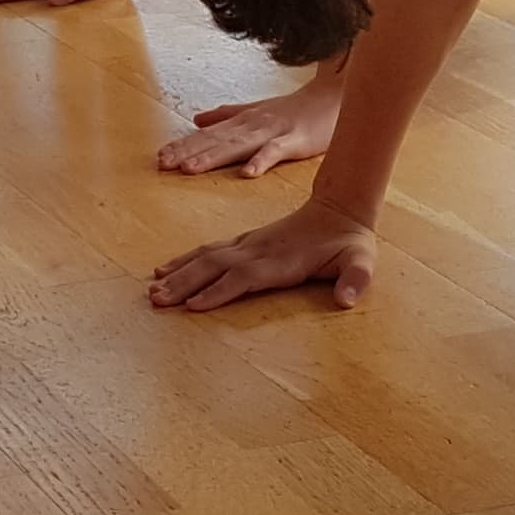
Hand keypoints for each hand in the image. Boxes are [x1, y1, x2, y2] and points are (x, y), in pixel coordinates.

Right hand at [148, 199, 377, 312]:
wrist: (340, 208)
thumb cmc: (349, 241)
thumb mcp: (361, 260)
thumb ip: (355, 279)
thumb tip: (347, 299)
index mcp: (282, 259)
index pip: (245, 277)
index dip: (219, 291)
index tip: (193, 306)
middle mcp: (258, 250)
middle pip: (216, 266)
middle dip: (186, 284)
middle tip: (157, 300)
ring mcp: (248, 243)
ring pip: (207, 257)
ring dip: (180, 273)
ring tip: (153, 289)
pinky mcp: (244, 241)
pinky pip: (208, 250)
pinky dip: (185, 260)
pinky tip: (165, 269)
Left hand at [156, 73, 340, 177]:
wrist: (334, 98)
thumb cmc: (295, 110)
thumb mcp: (256, 110)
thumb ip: (227, 115)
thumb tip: (196, 119)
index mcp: (242, 122)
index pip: (207, 135)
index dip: (183, 145)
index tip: (159, 158)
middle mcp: (252, 125)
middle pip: (216, 140)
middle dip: (188, 152)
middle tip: (163, 164)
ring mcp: (274, 132)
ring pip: (238, 145)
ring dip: (213, 157)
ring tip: (189, 169)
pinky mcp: (296, 141)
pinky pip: (276, 151)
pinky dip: (262, 161)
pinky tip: (247, 173)